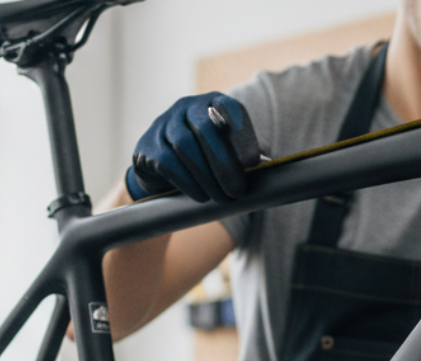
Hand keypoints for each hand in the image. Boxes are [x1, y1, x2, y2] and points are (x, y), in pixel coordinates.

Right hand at [128, 92, 261, 201]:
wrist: (162, 173)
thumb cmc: (206, 161)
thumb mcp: (227, 154)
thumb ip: (245, 158)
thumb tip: (272, 171)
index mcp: (213, 103)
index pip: (230, 108)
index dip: (242, 133)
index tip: (253, 163)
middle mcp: (187, 107)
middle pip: (205, 126)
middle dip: (224, 162)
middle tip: (238, 191)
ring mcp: (163, 123)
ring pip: (185, 144)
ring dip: (207, 176)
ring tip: (222, 198)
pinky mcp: (147, 145)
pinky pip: (166, 161)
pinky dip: (187, 181)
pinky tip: (201, 197)